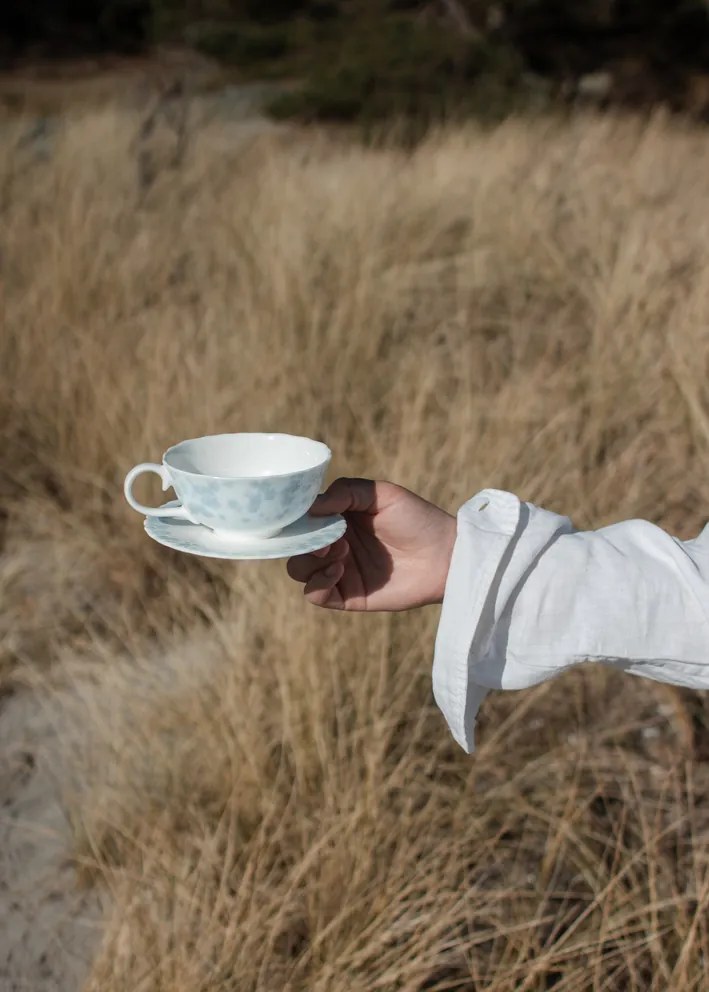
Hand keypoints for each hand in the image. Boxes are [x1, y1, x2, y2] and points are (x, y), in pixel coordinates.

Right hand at [287, 478, 456, 610]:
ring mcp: (339, 570)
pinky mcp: (347, 596)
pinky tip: (339, 569)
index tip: (305, 515)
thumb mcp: (381, 493)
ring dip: (310, 560)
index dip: (297, 517)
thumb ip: (345, 491)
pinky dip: (317, 583)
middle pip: (294, 546)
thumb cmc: (417, 519)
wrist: (446, 555)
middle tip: (326, 538)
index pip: (302, 518)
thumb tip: (311, 506)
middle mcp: (334, 543)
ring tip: (340, 552)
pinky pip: (314, 595)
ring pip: (299, 570)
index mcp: (338, 517)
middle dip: (301, 541)